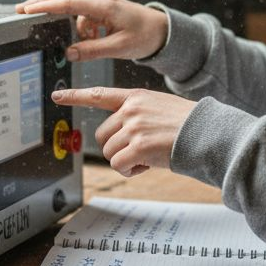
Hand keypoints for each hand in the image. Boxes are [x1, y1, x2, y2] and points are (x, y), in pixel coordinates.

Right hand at [16, 0, 167, 61]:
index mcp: (104, 6)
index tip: (28, 9)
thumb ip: (92, 50)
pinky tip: (87, 39)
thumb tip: (69, 53)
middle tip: (22, 11)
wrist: (162, 31)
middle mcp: (100, 0)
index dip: (46, 5)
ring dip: (62, 17)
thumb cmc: (145, 36)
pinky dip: (77, 25)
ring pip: (71, 4)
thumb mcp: (119, 48)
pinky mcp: (102, 9)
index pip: (68, 2)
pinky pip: (81, 14)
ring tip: (62, 34)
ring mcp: (100, 3)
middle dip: (42, 2)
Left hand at [51, 87, 195, 176]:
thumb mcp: (161, 108)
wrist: (208, 134)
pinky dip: (131, 171)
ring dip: (126, 161)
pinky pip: (119, 165)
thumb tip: (120, 133)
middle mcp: (131, 109)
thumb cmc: (189, 125)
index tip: (57, 96)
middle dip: (116, 148)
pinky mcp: (138, 146)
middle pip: (102, 136)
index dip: (76, 96)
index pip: (99, 95)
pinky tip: (148, 165)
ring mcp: (134, 127)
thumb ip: (138, 114)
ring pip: (109, 152)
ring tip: (149, 156)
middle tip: (139, 152)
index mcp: (136, 97)